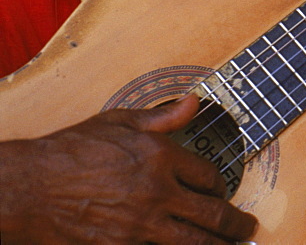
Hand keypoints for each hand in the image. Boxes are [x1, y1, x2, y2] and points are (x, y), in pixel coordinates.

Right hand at [0, 95, 256, 243]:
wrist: (28, 188)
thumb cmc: (70, 151)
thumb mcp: (119, 122)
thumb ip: (163, 117)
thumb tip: (194, 102)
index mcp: (160, 157)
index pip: (208, 175)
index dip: (219, 184)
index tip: (221, 190)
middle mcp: (157, 192)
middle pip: (212, 214)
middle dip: (236, 223)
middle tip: (248, 227)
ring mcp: (140, 225)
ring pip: (194, 242)